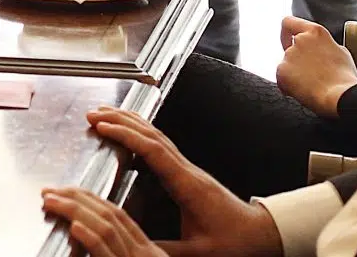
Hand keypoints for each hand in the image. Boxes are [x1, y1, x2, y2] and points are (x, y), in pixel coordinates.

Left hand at [42, 187, 165, 256]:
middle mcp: (144, 254)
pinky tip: (74, 226)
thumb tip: (85, 233)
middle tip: (50, 190)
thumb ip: (113, 251)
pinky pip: (106, 252)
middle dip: (77, 198)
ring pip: (107, 229)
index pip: (118, 216)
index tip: (66, 190)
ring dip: (75, 211)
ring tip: (51, 201)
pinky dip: (90, 237)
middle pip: (111, 215)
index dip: (91, 198)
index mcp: (146, 251)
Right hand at [83, 107, 283, 256]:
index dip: (126, 136)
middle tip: (94, 114)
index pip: (153, 151)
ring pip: (157, 137)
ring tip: (107, 116)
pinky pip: (162, 146)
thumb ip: (165, 249)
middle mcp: (188, 172)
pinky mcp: (190, 175)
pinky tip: (132, 136)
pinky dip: (142, 135)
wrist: (261, 235)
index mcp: (188, 186)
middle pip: (152, 135)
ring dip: (131, 123)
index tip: (103, 127)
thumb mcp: (198, 252)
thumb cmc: (236, 242)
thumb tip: (134, 248)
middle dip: (122, 121)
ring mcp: (189, 170)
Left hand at [276, 16, 356, 118]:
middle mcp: (299, 40)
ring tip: (312, 86)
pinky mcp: (281, 71)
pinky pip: (282, 79)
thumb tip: (320, 50)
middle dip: (297, 61)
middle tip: (310, 74)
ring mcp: (289, 55)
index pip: (290, 22)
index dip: (286, 32)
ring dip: (295, 74)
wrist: (340, 96)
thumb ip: (325, 45)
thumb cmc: (345, 77)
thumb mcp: (341, 52)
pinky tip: (303, 92)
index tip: (288, 41)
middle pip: (290, 48)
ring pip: (287, 64)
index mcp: (315, 32)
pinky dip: (289, 86)